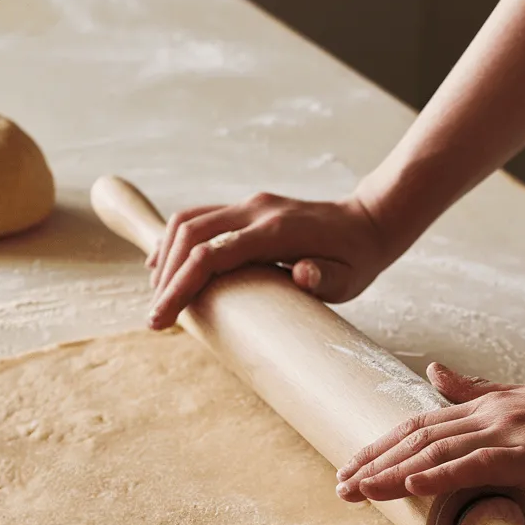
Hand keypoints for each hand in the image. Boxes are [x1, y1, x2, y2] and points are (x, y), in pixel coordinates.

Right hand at [146, 191, 388, 328]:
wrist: (368, 221)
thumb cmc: (357, 258)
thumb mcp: (349, 277)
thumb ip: (326, 277)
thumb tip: (304, 274)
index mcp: (274, 231)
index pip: (210, 254)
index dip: (180, 286)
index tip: (160, 319)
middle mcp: (255, 211)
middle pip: (189, 235)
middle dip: (165, 277)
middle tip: (156, 318)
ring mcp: (249, 206)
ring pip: (189, 221)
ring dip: (165, 256)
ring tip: (160, 295)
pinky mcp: (246, 208)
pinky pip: (200, 217)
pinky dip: (176, 241)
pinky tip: (165, 266)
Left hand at [336, 363, 524, 502]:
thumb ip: (477, 391)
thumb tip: (433, 372)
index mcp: (488, 406)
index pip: (420, 425)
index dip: (382, 445)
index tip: (352, 465)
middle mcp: (490, 415)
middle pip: (416, 436)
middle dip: (373, 460)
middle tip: (339, 485)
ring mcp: (508, 432)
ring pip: (435, 450)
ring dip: (391, 472)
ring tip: (357, 489)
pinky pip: (474, 464)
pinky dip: (439, 473)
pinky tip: (409, 484)